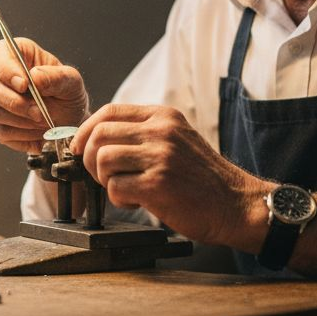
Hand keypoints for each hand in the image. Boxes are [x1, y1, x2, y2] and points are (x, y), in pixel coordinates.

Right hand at [0, 38, 88, 152]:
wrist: (69, 119)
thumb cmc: (67, 93)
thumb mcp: (72, 82)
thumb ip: (56, 77)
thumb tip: (35, 77)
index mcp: (14, 53)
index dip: (7, 70)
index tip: (25, 85)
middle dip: (16, 103)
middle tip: (39, 113)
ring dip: (21, 121)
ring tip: (43, 122)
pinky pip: (1, 132)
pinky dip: (23, 137)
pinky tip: (39, 134)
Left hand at [72, 104, 266, 248]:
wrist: (236, 204)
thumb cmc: (203, 178)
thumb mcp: (177, 139)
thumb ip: (144, 133)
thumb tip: (98, 138)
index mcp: (164, 116)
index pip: (109, 111)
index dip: (85, 130)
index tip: (80, 148)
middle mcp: (161, 131)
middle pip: (99, 134)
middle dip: (89, 158)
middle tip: (101, 176)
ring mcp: (160, 156)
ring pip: (102, 159)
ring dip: (104, 180)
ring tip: (124, 188)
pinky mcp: (158, 184)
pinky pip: (115, 187)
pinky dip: (118, 199)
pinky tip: (136, 201)